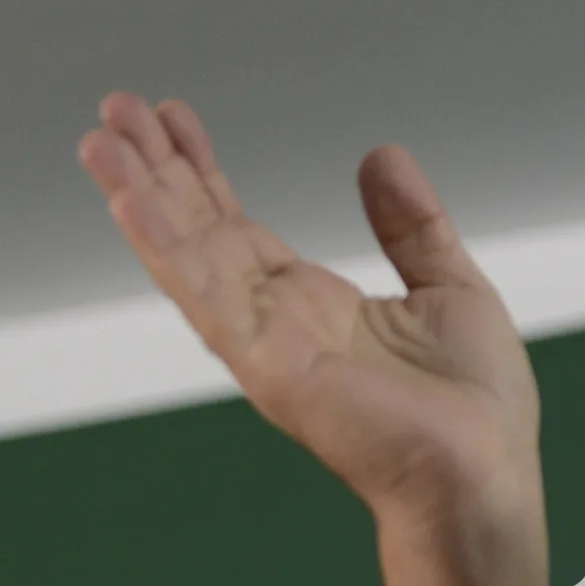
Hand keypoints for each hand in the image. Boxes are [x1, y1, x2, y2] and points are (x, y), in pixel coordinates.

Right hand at [78, 93, 541, 529]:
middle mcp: (276, 323)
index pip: (237, 226)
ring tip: (99, 140)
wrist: (486, 477)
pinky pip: (206, 296)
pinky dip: (165, 246)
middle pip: (198, 232)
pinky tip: (130, 201)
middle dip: (154, 171)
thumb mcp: (449, 286)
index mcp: (313, 306)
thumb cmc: (477, 412)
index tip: (169, 117)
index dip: (201, 171)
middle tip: (113, 108)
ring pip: (186, 257)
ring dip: (138, 197)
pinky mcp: (269, 365)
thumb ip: (411, 224)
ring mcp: (265, 345)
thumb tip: (382, 155)